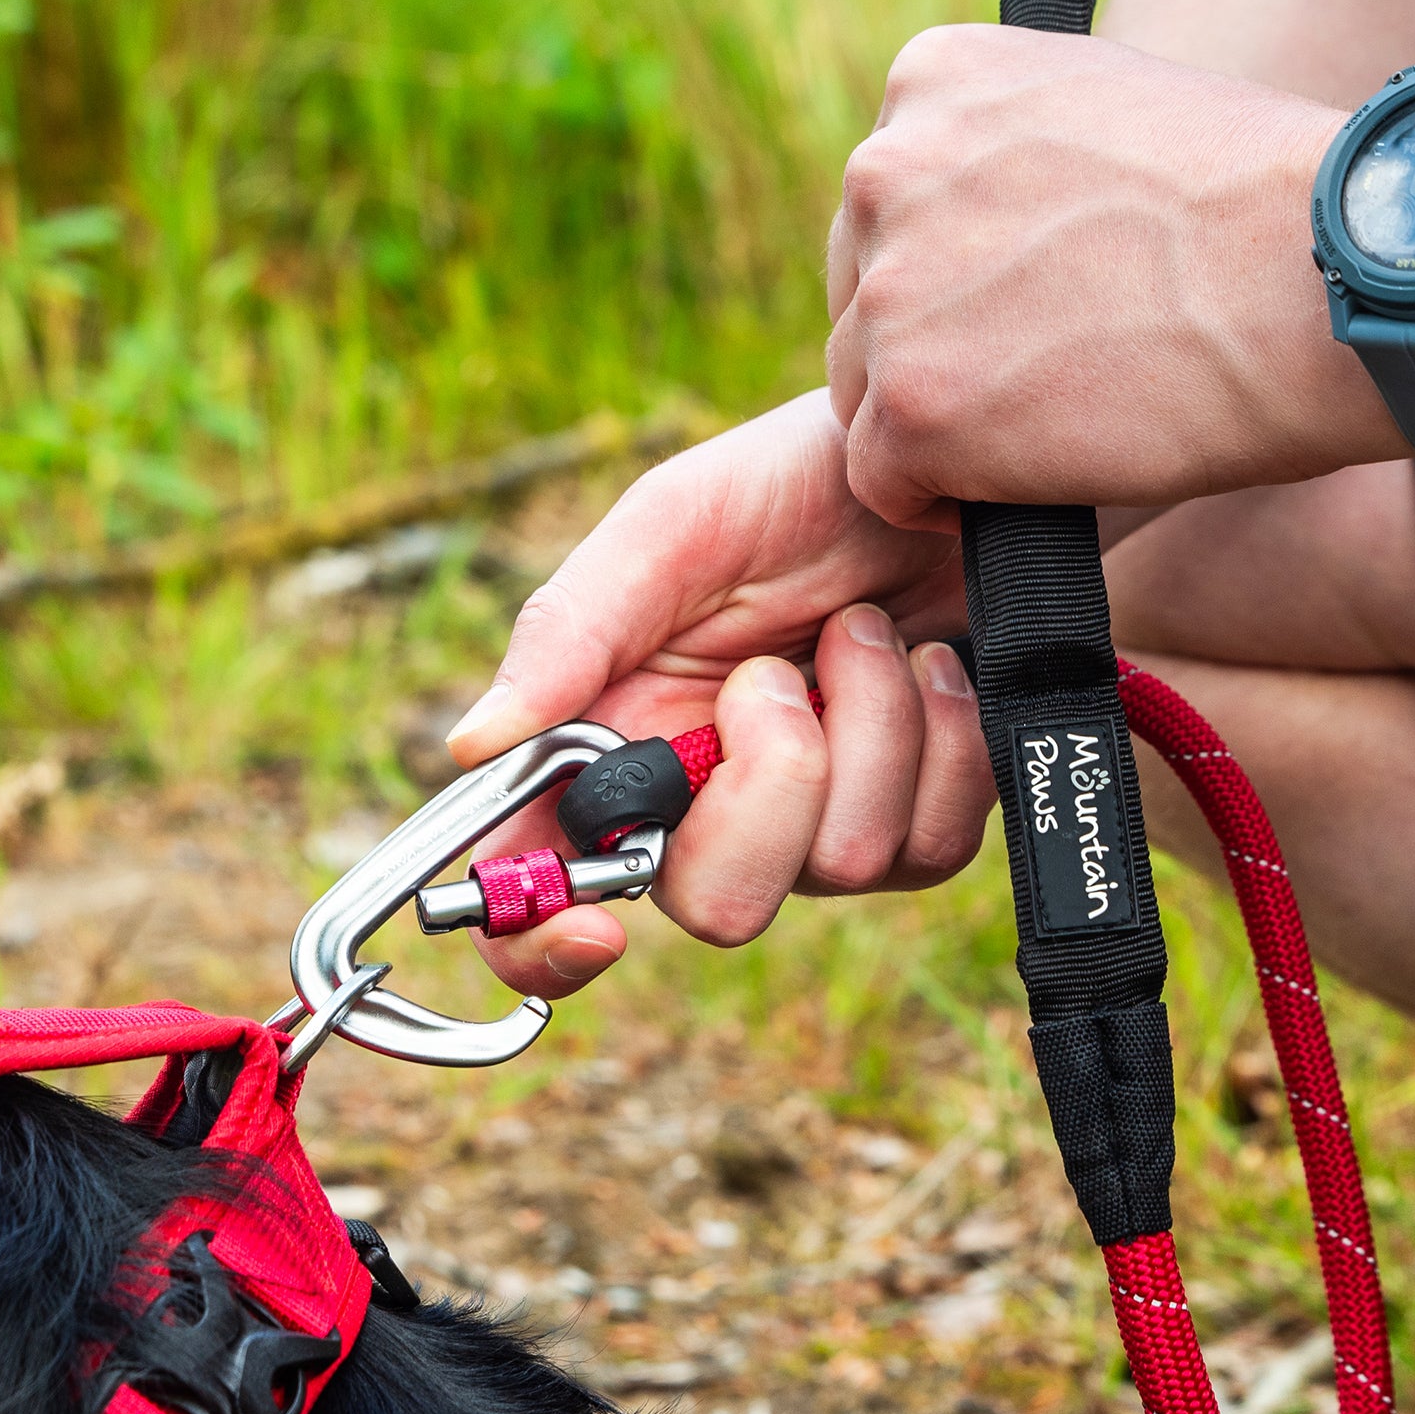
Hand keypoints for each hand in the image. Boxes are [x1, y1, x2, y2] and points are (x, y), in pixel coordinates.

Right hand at [439, 391, 996, 995]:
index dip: (542, 946)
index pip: (543, 889)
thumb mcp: (673, 525)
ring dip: (868, 723)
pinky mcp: (915, 819)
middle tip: (777, 672)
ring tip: (861, 627)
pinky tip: (930, 663)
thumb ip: (571, 631)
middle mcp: (706, 806)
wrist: (938, 466)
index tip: (596, 934)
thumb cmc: (789, 482)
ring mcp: (817, 825)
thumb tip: (473, 744)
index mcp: (615, 744)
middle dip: (771, 784)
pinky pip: (932, 845)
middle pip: (720, 906)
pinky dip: (941, 740)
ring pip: (844, 864)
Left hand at [824, 25, 1386, 526]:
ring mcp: (890, 292)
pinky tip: (1031, 485)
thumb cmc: (1260, 208)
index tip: (1031, 310)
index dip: (953, 280)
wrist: (1331, 279)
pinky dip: (941, 505)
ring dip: (944, 429)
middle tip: (1050, 381)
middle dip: (937, 352)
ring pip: (866, 396)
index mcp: (930, 78)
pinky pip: (880, 482)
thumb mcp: (1110, 114)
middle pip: (862, 303)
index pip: (886, 210)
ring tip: (1061, 427)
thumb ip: (1012, 160)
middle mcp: (885, 169)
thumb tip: (976, 243)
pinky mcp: (912, 405)